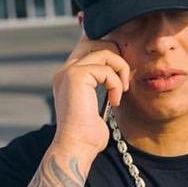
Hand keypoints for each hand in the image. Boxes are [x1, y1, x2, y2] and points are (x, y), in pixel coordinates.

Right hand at [51, 29, 130, 155]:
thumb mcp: (98, 105)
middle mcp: (65, 70)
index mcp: (69, 76)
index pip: (85, 44)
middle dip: (116, 56)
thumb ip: (102, 86)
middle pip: (96, 41)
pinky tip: (114, 101)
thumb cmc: (89, 134)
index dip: (102, 39)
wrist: (77, 146)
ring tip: (121, 91)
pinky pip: (106, 69)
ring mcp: (69, 71)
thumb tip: (116, 74)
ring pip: (104, 51)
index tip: (118, 52)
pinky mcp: (76, 76)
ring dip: (120, 70)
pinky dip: (115, 84)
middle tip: (122, 81)